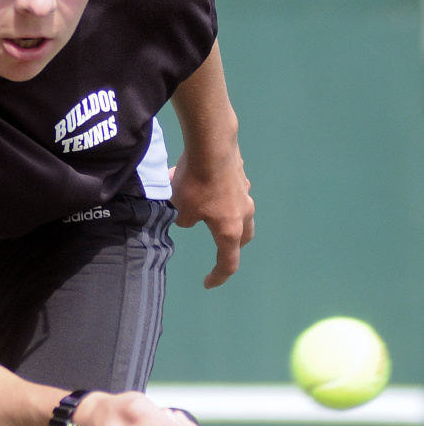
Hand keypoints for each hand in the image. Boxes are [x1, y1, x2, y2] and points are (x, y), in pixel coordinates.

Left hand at [169, 145, 254, 288]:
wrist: (212, 143)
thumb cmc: (196, 183)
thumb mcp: (180, 210)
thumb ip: (183, 221)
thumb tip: (189, 217)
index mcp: (230, 229)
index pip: (228, 262)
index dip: (218, 276)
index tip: (207, 283)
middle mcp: (243, 212)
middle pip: (242, 237)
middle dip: (231, 246)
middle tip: (219, 249)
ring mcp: (244, 191)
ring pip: (238, 211)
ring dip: (223, 215)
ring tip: (200, 208)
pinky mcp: (239, 173)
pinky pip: (229, 190)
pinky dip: (218, 194)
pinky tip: (200, 183)